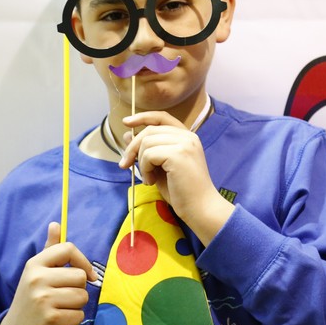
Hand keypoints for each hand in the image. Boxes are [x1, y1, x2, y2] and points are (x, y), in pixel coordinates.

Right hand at [0, 222, 95, 324]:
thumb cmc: (31, 298)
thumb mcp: (37, 272)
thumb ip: (50, 249)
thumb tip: (55, 224)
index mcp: (35, 264)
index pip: (68, 248)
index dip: (83, 261)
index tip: (87, 274)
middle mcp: (37, 279)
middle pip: (80, 276)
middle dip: (79, 288)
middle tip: (63, 297)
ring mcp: (43, 299)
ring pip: (82, 295)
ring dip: (77, 305)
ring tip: (60, 308)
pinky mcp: (50, 318)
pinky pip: (79, 314)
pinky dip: (74, 319)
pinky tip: (59, 320)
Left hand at [120, 111, 233, 244]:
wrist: (199, 207)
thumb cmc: (181, 191)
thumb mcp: (159, 167)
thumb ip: (147, 150)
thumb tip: (128, 135)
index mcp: (187, 137)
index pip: (162, 117)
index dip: (143, 117)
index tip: (127, 122)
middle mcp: (188, 136)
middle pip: (150, 130)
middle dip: (133, 147)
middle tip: (125, 165)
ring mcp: (185, 143)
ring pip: (147, 142)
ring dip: (141, 161)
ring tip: (149, 178)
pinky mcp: (179, 153)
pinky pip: (149, 154)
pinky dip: (145, 168)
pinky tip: (152, 181)